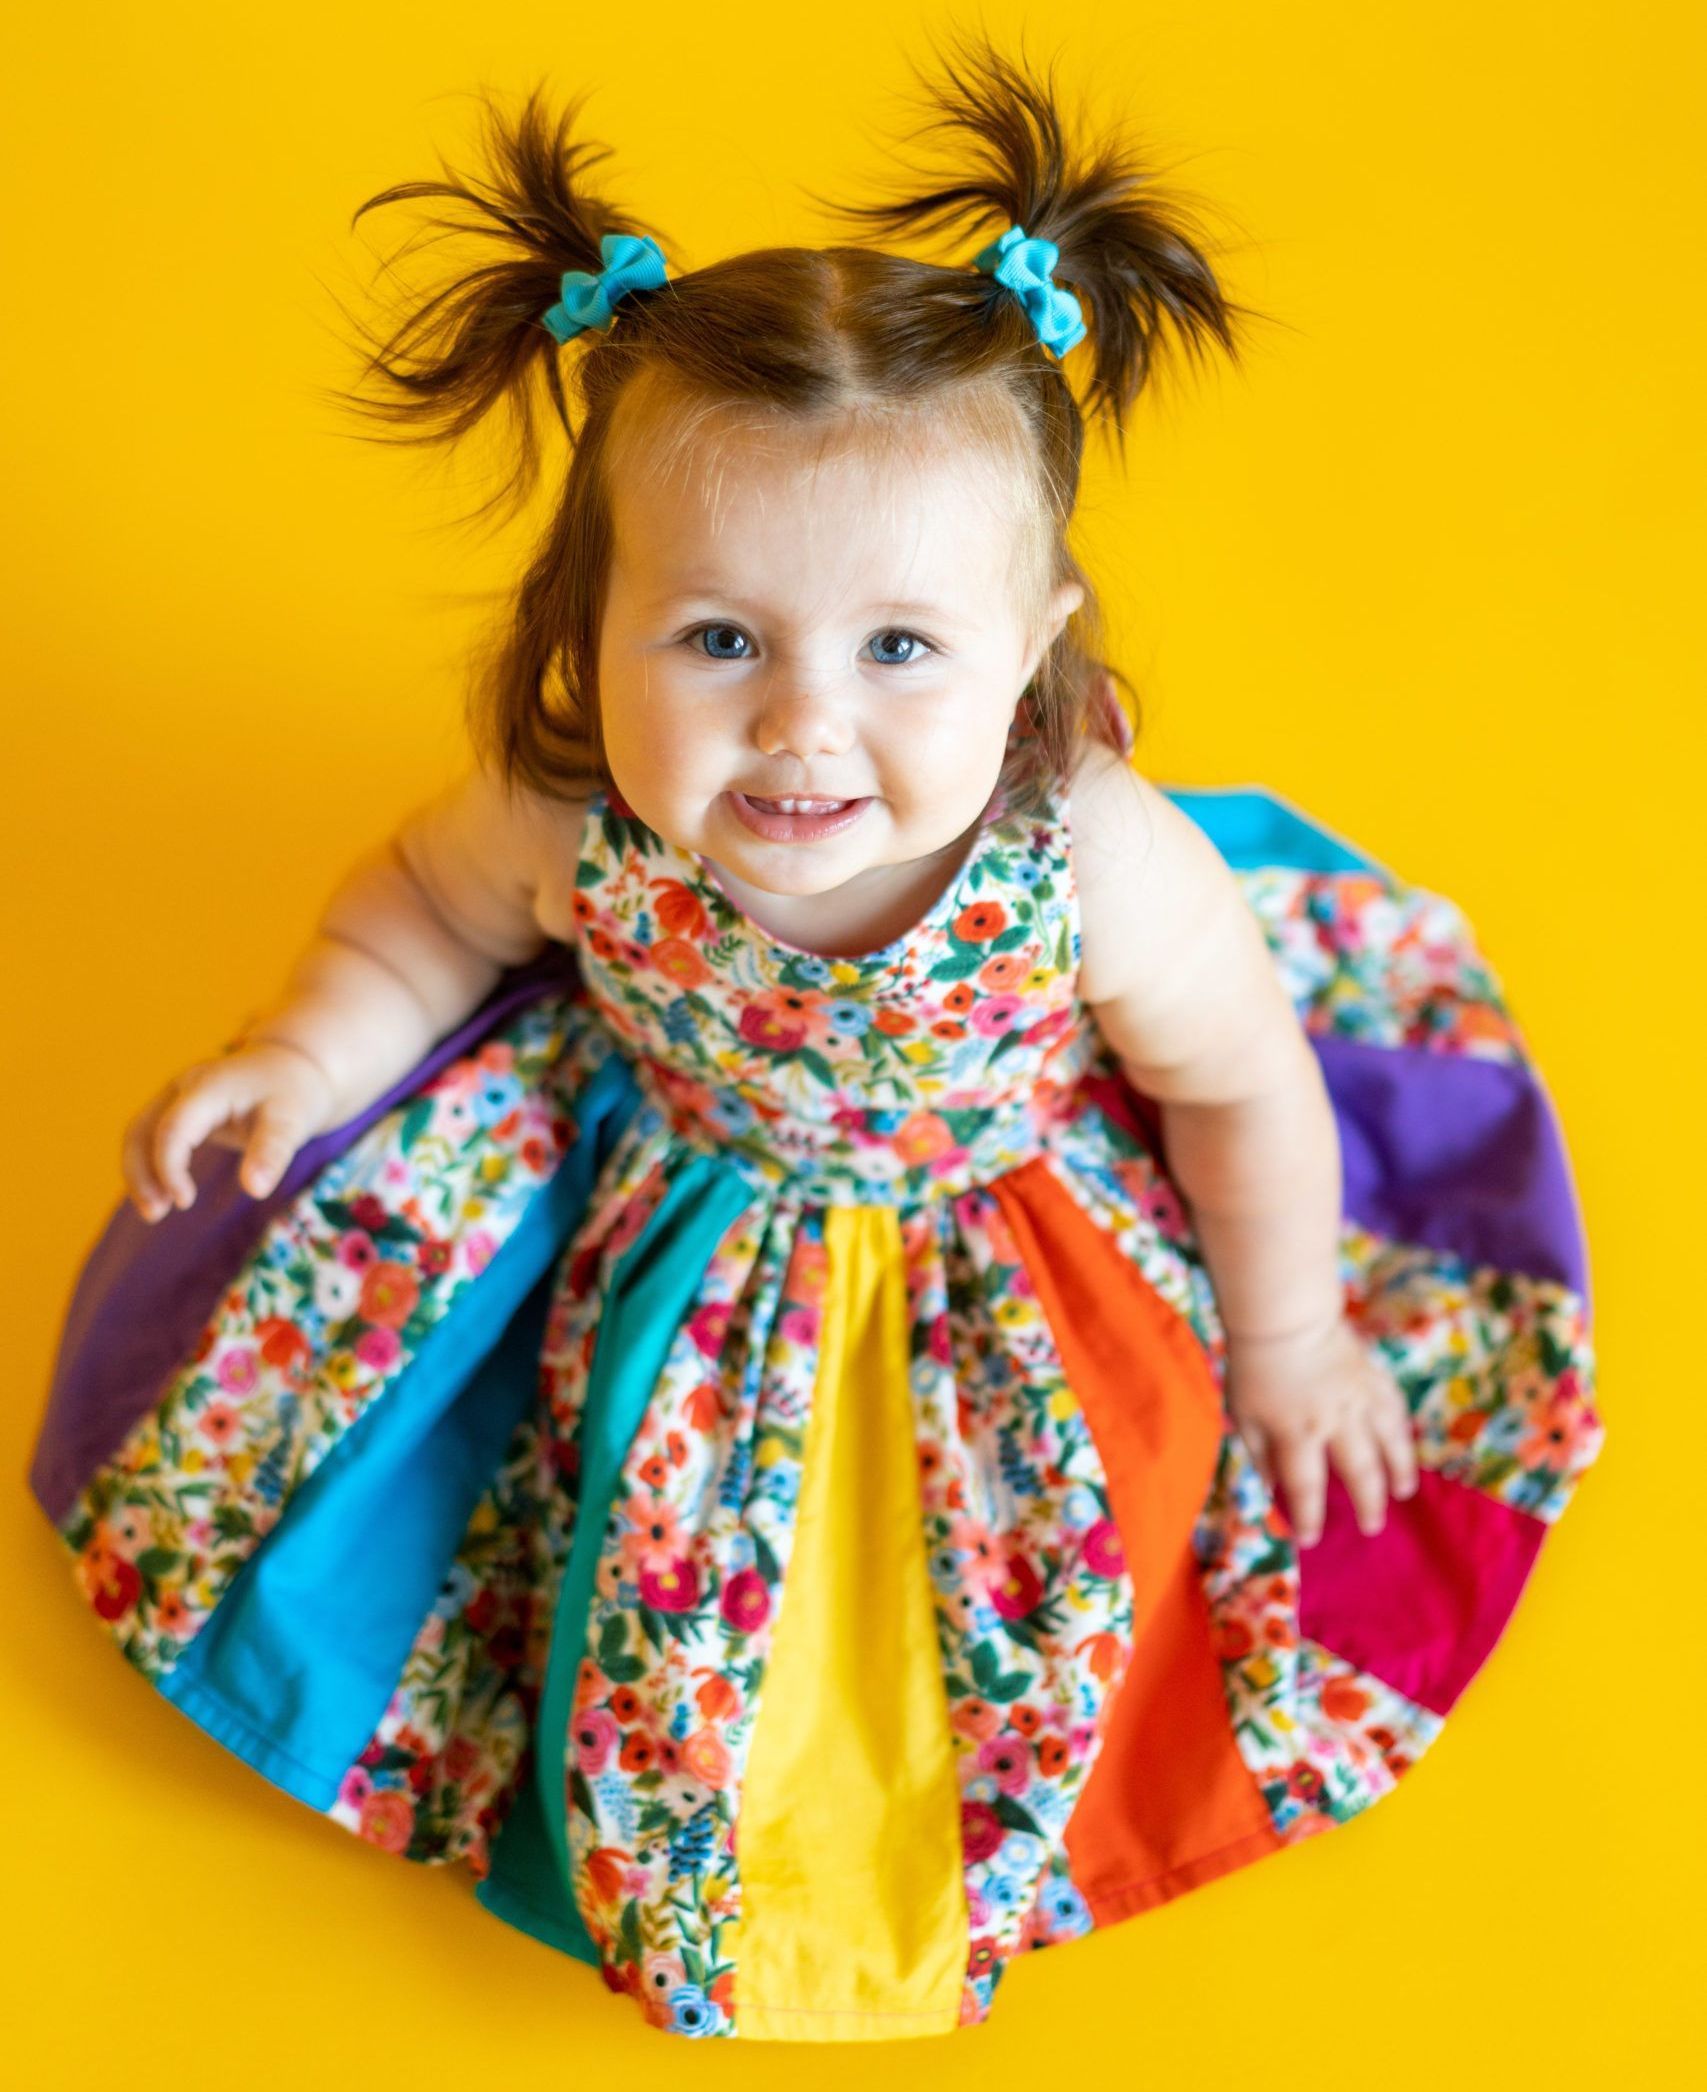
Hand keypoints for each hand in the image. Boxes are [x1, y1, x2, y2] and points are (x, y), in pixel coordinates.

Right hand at [121, 1038, 335, 1222]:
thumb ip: (272, 1153)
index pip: (173, 1128)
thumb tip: (255, 1191)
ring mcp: (176, 1096)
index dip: (169, 1167)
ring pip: (139, 1134)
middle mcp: (184, 1087)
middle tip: (155, 1215)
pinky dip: (150, 1166)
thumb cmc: (292, 1094)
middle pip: (142, 1130)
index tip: (184, 1202)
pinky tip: (163, 1195)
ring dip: (140, 1173)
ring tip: (155, 1213)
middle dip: (142, 1174)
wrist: (290, 1067)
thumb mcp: (292, 1121)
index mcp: (210, 1087)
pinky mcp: (177, 1109)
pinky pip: (150, 1137)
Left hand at [1224, 1316, 1418, 1545]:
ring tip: (1402, 1493)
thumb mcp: (1243, 1414)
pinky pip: (1395, 1410)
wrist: (1283, 1315)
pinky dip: (1402, 1431)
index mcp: (1298, 1434)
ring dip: (1398, 1471)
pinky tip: (1404, 1444)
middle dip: (1366, 1504)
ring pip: (1390, 1444)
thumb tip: (1272, 1489)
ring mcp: (1360, 1399)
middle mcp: (1335, 1422)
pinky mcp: (1373, 1377)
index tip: (1312, 1539)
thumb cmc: (1253, 1365)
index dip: (1310, 1518)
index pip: (1307, 1488)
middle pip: (1359, 1473)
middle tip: (1371, 1526)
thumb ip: (1259, 1454)